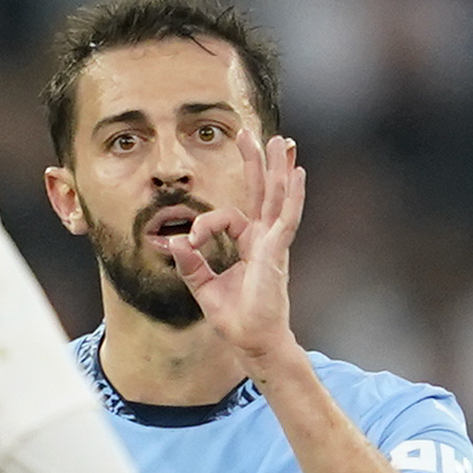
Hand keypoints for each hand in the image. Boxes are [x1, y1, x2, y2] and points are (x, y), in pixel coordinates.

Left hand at [168, 131, 305, 368]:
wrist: (251, 341)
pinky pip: (285, 217)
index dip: (202, 225)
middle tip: (248, 132)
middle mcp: (262, 238)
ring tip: (280, 141)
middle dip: (254, 161)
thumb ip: (190, 263)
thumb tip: (176, 241)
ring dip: (277, 168)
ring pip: (276, 197)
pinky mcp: (277, 252)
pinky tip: (296, 172)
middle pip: (260, 191)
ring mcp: (273, 243)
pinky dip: (292, 195)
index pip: (224, 217)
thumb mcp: (203, 286)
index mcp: (247, 243)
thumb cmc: (234, 317)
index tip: (188, 242)